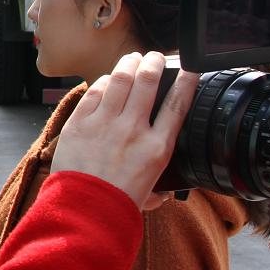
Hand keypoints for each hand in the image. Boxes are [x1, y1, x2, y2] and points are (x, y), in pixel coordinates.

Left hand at [50, 51, 197, 210]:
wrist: (83, 212)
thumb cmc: (115, 206)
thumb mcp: (148, 196)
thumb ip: (158, 190)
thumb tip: (164, 195)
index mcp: (157, 148)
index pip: (177, 104)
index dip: (186, 81)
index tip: (190, 68)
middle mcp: (133, 130)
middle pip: (148, 82)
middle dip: (154, 63)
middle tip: (155, 57)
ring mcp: (105, 123)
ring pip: (121, 80)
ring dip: (129, 64)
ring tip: (133, 58)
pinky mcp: (80, 123)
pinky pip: (94, 92)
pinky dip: (103, 82)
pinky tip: (107, 79)